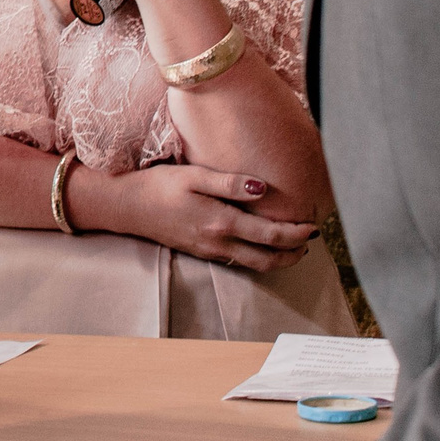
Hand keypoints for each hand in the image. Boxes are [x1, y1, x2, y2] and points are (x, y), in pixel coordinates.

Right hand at [74, 163, 315, 266]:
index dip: (297, 234)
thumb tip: (263, 190)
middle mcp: (218, 243)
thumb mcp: (193, 176)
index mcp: (221, 223)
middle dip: (293, 253)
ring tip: (293, 246)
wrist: (126, 207)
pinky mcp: (200, 251)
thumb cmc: (158, 186)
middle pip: (267, 259)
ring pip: (253, 264)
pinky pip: (237, 261)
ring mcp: (208, 251)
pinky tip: (260, 244)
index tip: (314, 226)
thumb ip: (229, 183)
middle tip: (310, 241)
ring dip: (277, 259)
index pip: (271, 236)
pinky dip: (257, 256)